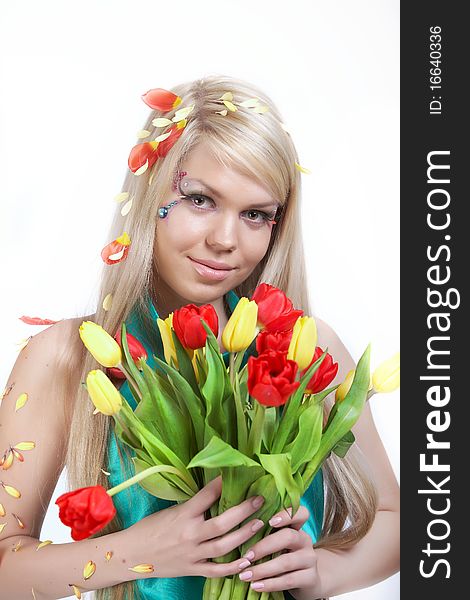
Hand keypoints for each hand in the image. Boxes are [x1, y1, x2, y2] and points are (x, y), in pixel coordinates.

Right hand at [126, 475, 265, 579]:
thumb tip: (215, 492)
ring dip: (244, 536)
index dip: (223, 484)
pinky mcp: (191, 570)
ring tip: (258, 524)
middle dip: (244, 510)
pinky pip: (216, 570)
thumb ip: (192, 505)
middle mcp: (189, 534)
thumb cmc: (150, 528)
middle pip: (222, 523)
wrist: (130, 555)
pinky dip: (232, 567)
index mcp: (183, 515)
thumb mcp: (170, 511)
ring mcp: (192, 554)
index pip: (207, 495)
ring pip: (224, 546)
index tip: (238, 474)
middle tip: (259, 500)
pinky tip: (247, 561)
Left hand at [237, 504, 323, 595]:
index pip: (300, 513)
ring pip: (286, 562)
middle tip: (246, 556)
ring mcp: (310, 559)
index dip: (286, 514)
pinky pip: (288, 580)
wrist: (305, 581)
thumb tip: (239, 527)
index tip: (269, 521)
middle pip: (289, 536)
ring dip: (262, 569)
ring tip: (245, 575)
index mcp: (297, 527)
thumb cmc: (283, 556)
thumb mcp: (277, 543)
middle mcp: (305, 540)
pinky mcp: (310, 578)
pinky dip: (269, 584)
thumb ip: (265, 533)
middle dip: (264, 546)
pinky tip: (255, 586)